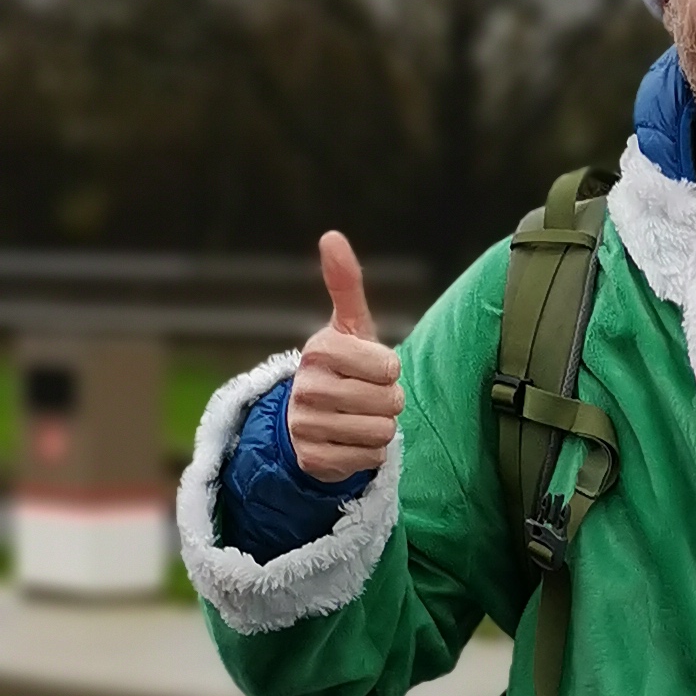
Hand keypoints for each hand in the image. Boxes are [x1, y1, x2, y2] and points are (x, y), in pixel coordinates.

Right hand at [288, 231, 403, 483]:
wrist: (313, 419)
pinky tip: (349, 441)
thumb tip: (331, 236)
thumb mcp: (349, 326)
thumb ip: (345, 284)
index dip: (389, 370)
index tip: (372, 367)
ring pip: (380, 431)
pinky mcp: (312, 459)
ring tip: (358, 417)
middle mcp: (306, 386)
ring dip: (379, 427)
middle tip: (367, 396)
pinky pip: (369, 458)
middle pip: (388, 401)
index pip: (388, 365)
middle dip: (388, 401)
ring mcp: (306, 425)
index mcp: (319, 349)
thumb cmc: (343, 366)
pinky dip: (368, 453)